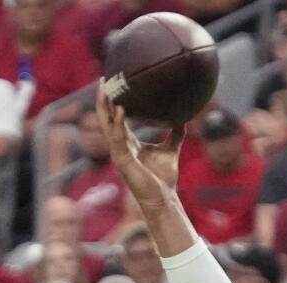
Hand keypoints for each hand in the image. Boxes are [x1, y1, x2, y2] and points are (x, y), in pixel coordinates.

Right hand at [97, 81, 185, 208]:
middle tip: (103, 79)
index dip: (112, 103)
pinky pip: (118, 138)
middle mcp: (119, 146)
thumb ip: (175, 132)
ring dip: (105, 107)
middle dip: (103, 100)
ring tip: (106, 89)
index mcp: (128, 143)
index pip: (115, 119)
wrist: (164, 198)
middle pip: (106, 119)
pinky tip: (121, 109)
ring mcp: (119, 153)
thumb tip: (183, 117)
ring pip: (107, 125)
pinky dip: (118, 123)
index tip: (113, 84)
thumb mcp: (171, 148)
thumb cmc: (164, 178)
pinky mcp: (123, 160)